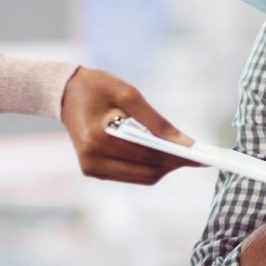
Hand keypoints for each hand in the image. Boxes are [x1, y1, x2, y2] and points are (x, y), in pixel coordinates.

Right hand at [60, 68, 199, 184]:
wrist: (64, 93)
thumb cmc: (97, 87)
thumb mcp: (129, 94)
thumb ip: (157, 121)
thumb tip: (185, 143)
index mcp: (98, 138)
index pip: (148, 155)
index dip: (177, 157)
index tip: (202, 157)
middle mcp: (92, 159)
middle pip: (147, 172)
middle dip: (174, 164)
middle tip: (198, 156)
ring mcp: (91, 168)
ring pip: (142, 178)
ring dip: (164, 167)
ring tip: (184, 154)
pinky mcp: (93, 171)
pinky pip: (131, 175)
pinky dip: (149, 167)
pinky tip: (163, 154)